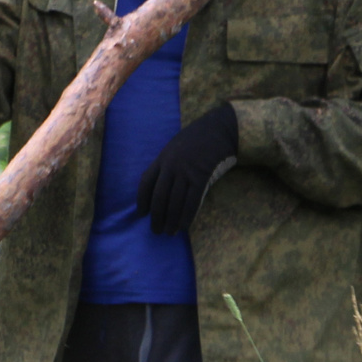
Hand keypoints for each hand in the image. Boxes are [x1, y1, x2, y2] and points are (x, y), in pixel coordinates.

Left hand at [137, 104, 239, 234]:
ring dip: (170, 220)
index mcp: (162, 158)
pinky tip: (183, 227)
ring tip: (169, 232)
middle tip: (156, 230)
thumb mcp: (176, 146)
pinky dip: (186, 216)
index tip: (141, 214)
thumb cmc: (198, 138)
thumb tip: (162, 186)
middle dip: (156, 216)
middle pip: (159, 196)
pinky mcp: (201, 176)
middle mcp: (171, 165)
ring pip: (174, 201)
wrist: (219, 129)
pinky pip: (192, 201)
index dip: (142, 200)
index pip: (146, 182)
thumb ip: (168, 163)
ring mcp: (186, 171)